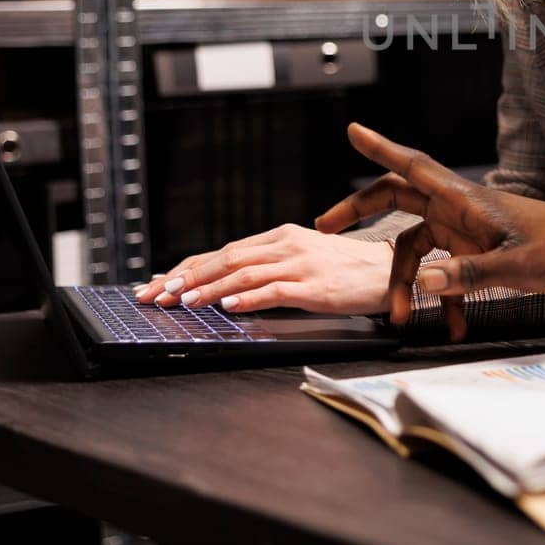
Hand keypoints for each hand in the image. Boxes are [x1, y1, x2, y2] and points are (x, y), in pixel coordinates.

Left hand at [132, 224, 393, 314]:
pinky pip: (275, 291)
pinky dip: (249, 298)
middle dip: (186, 278)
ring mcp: (301, 264)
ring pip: (244, 274)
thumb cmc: (345, 269)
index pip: (224, 251)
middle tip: (155, 295)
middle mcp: (287, 245)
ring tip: (182, 302)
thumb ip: (268, 266)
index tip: (158, 283)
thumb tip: (225, 286)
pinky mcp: (316, 286)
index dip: (188, 267)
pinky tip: (229, 307)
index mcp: (280, 236)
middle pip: (227, 259)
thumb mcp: (303, 258)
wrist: (389, 271)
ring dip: (209, 289)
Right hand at [313, 123, 544, 339]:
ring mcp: (463, 227)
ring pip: (413, 244)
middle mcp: (456, 207)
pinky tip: (451, 326)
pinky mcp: (473, 246)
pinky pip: (441, 269)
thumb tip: (422, 283)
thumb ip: (469, 274)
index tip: (352, 129)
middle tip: (324, 226)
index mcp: (464, 199)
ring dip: (402, 280)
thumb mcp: (516, 266)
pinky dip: (440, 296)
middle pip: (396, 198)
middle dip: (359, 211)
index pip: (414, 166)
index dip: (381, 148)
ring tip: (400, 317)